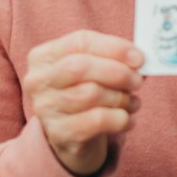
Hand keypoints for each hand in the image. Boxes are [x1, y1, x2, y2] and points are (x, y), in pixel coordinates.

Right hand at [23, 29, 144, 176]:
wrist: (71, 135)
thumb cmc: (84, 92)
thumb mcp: (93, 69)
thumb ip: (113, 59)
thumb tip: (139, 58)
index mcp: (43, 56)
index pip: (80, 42)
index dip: (113, 47)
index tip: (138, 57)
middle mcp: (37, 80)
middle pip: (81, 67)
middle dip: (117, 72)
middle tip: (138, 80)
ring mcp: (45, 108)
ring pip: (90, 94)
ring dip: (121, 98)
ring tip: (132, 101)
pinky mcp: (59, 133)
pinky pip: (97, 120)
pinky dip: (120, 119)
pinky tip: (126, 119)